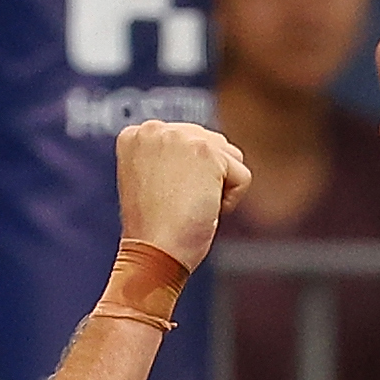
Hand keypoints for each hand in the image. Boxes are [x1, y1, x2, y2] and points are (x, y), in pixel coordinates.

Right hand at [115, 120, 253, 273]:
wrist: (153, 251)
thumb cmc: (155, 231)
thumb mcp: (153, 183)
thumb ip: (172, 160)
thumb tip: (210, 157)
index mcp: (137, 135)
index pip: (189, 143)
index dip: (190, 178)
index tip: (168, 199)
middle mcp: (155, 128)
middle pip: (213, 146)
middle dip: (207, 180)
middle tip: (180, 206)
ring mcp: (180, 136)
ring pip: (230, 158)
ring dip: (219, 188)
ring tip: (191, 206)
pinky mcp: (206, 151)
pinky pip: (242, 177)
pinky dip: (230, 202)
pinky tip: (202, 210)